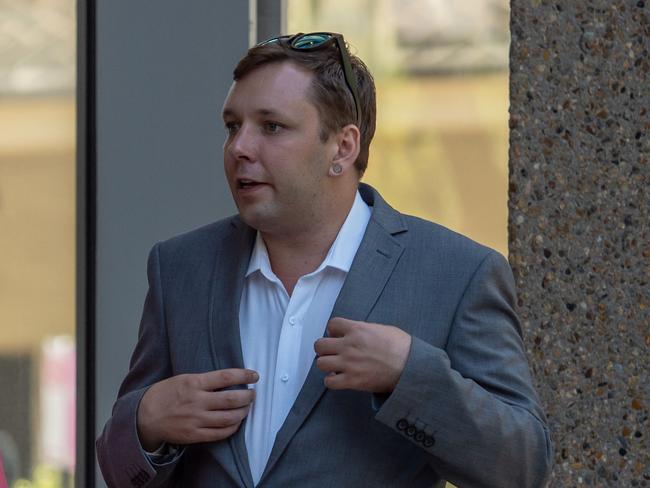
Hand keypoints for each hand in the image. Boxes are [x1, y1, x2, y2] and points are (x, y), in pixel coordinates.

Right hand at [137, 368, 258, 450]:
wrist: (145, 416)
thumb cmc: (165, 394)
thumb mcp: (184, 378)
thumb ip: (205, 379)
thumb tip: (230, 379)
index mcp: (194, 383)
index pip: (226, 377)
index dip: (244, 376)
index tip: (254, 376)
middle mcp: (197, 401)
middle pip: (231, 399)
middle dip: (247, 397)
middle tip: (252, 395)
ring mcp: (196, 420)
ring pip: (229, 418)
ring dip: (243, 413)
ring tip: (246, 408)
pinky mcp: (194, 435)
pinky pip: (220, 433)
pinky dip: (232, 428)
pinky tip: (236, 422)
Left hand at [314, 318, 410, 392]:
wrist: (410, 366)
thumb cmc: (401, 347)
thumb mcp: (382, 329)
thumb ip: (364, 329)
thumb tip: (356, 333)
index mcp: (357, 330)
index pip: (332, 324)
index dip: (333, 330)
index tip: (337, 336)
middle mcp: (349, 345)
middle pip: (319, 345)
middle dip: (324, 349)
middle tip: (332, 352)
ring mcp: (349, 364)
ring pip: (321, 363)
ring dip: (326, 364)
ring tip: (335, 366)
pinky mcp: (352, 381)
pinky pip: (329, 382)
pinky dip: (332, 381)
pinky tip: (339, 379)